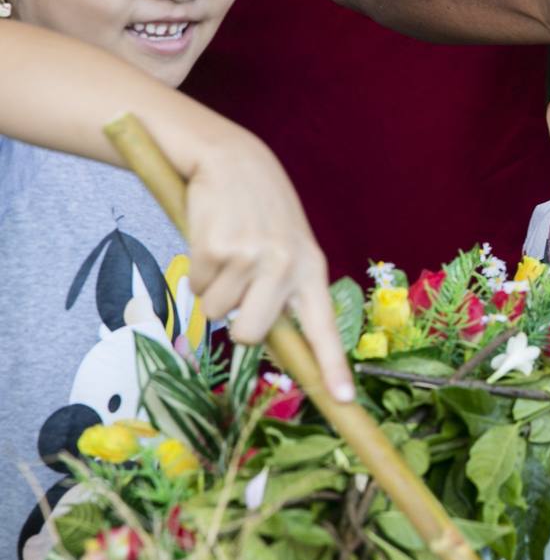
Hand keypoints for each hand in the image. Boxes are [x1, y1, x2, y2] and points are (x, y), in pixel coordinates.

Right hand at [185, 133, 354, 402]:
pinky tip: (211, 237)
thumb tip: (264, 340)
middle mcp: (287, 267)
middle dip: (236, 322)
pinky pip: (196, 286)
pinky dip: (196, 268)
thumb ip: (286, 289)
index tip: (343, 400)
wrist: (232, 158)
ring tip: (227, 249)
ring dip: (212, 287)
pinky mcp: (217, 249)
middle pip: (250, 335)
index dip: (332, 367)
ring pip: (216, 312)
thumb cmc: (262, 212)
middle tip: (238, 286)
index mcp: (312, 270)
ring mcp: (252, 259)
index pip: (324, 327)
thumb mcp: (290, 245)